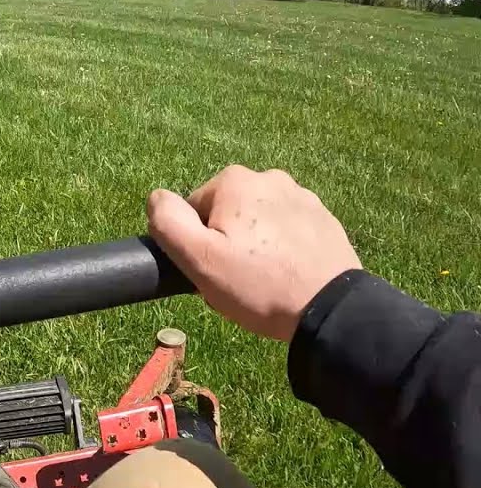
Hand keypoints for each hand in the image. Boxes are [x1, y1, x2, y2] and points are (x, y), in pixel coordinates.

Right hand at [147, 166, 361, 341]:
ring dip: (253, 246)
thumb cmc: (257, 284)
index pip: (193, 210)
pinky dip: (281, 249)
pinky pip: (287, 231)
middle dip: (225, 243)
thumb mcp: (198, 258)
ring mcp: (302, 196)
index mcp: (235, 181)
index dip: (196, 243)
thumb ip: (167, 221)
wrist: (329, 309)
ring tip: (263, 281)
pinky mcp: (324, 219)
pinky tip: (287, 276)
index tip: (212, 269)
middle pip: (226, 214)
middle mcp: (270, 177)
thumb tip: (157, 198)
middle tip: (235, 279)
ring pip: (257, 222)